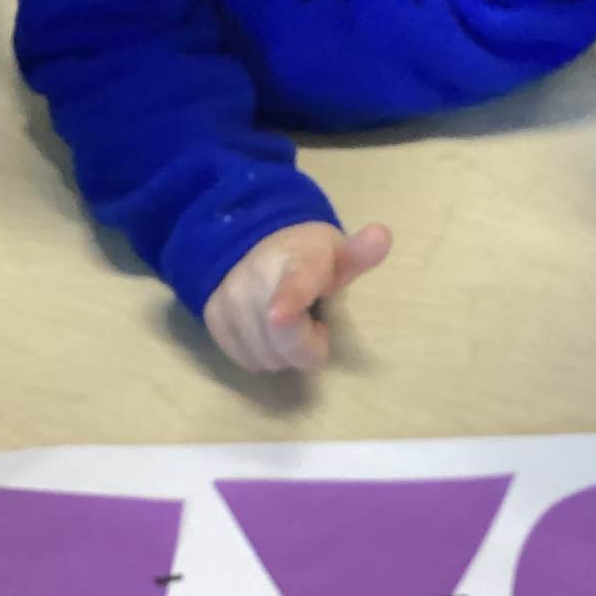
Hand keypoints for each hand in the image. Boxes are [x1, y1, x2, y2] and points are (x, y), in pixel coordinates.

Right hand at [204, 221, 391, 372]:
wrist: (250, 243)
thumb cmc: (305, 256)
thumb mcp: (337, 252)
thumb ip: (359, 253)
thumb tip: (382, 236)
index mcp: (296, 262)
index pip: (291, 285)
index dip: (286, 301)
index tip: (279, 314)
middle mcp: (254, 280)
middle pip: (285, 342)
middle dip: (307, 343)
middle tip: (311, 319)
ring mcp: (229, 300)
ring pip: (267, 357)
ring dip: (284, 351)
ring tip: (288, 322)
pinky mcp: (213, 318)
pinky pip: (246, 359)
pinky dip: (262, 353)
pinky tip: (266, 330)